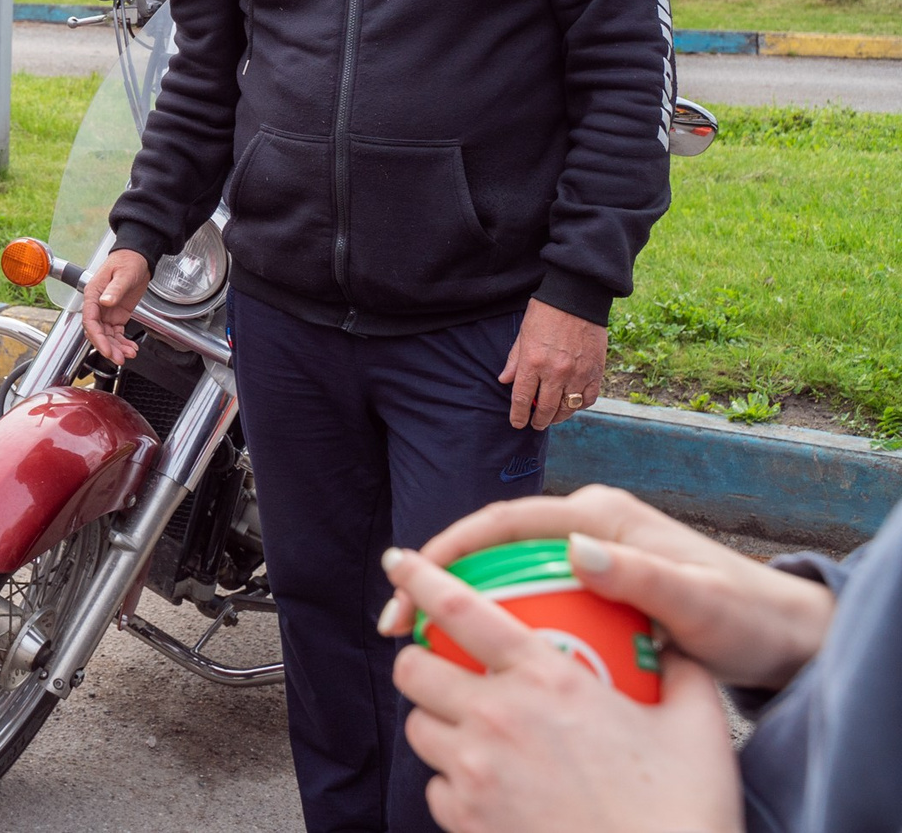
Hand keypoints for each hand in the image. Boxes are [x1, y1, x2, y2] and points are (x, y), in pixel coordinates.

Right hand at [79, 247, 150, 362]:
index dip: (97, 337)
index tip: (106, 349)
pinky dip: (122, 342)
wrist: (138, 258)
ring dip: (116, 347)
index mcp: (93, 294)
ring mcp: (107, 311)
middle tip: (119, 358)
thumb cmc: (127, 261)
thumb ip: (114, 289)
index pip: (90, 320)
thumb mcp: (123, 274)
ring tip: (129, 354)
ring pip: (107, 335)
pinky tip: (130, 347)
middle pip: (98, 332)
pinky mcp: (117, 315)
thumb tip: (105, 302)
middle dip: (108, 347)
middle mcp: (97, 305)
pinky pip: (116, 333)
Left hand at [382, 546, 743, 832]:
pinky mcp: (465, 818)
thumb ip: (680, 675)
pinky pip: (434, 787)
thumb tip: (671, 647)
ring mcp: (474, 771)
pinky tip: (490, 791)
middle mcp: (497, 716)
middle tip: (444, 671)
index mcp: (547, 679)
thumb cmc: (681, 814)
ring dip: (437, 724)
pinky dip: (452, 784)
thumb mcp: (697, 729)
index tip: (401, 564)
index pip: (461, 609)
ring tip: (472, 734)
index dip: (421, 578)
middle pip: (414, 670)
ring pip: (418, 728)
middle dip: (421, 663)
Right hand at [383, 485, 834, 690]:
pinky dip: (495, 627)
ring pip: (504, 578)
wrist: (785, 637)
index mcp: (599, 516)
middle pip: (492, 547)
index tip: (408, 577)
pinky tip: (477, 663)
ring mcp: (588, 558)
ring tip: (419, 645)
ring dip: (458, 607)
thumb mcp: (699, 602)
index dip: (450, 546)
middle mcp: (587, 528)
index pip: (505, 521)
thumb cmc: (747, 619)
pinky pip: (528, 603)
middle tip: (395, 622)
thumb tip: (576, 550)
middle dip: (436, 580)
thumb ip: (642, 576)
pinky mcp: (593, 589)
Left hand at [500, 298, 605, 428]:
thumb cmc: (545, 313)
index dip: (518, 415)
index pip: (522, 399)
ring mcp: (578, 373)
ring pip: (568, 407)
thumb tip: (505, 381)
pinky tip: (573, 404)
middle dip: (539, 421)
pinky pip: (588, 398)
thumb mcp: (523, 335)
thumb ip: (515, 360)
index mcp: (533, 362)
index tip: (517, 423)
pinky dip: (580, 405)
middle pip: (546, 408)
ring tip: (552, 418)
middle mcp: (556, 372)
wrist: (577, 298)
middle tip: (535, 425)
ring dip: (559, 417)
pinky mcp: (596, 371)